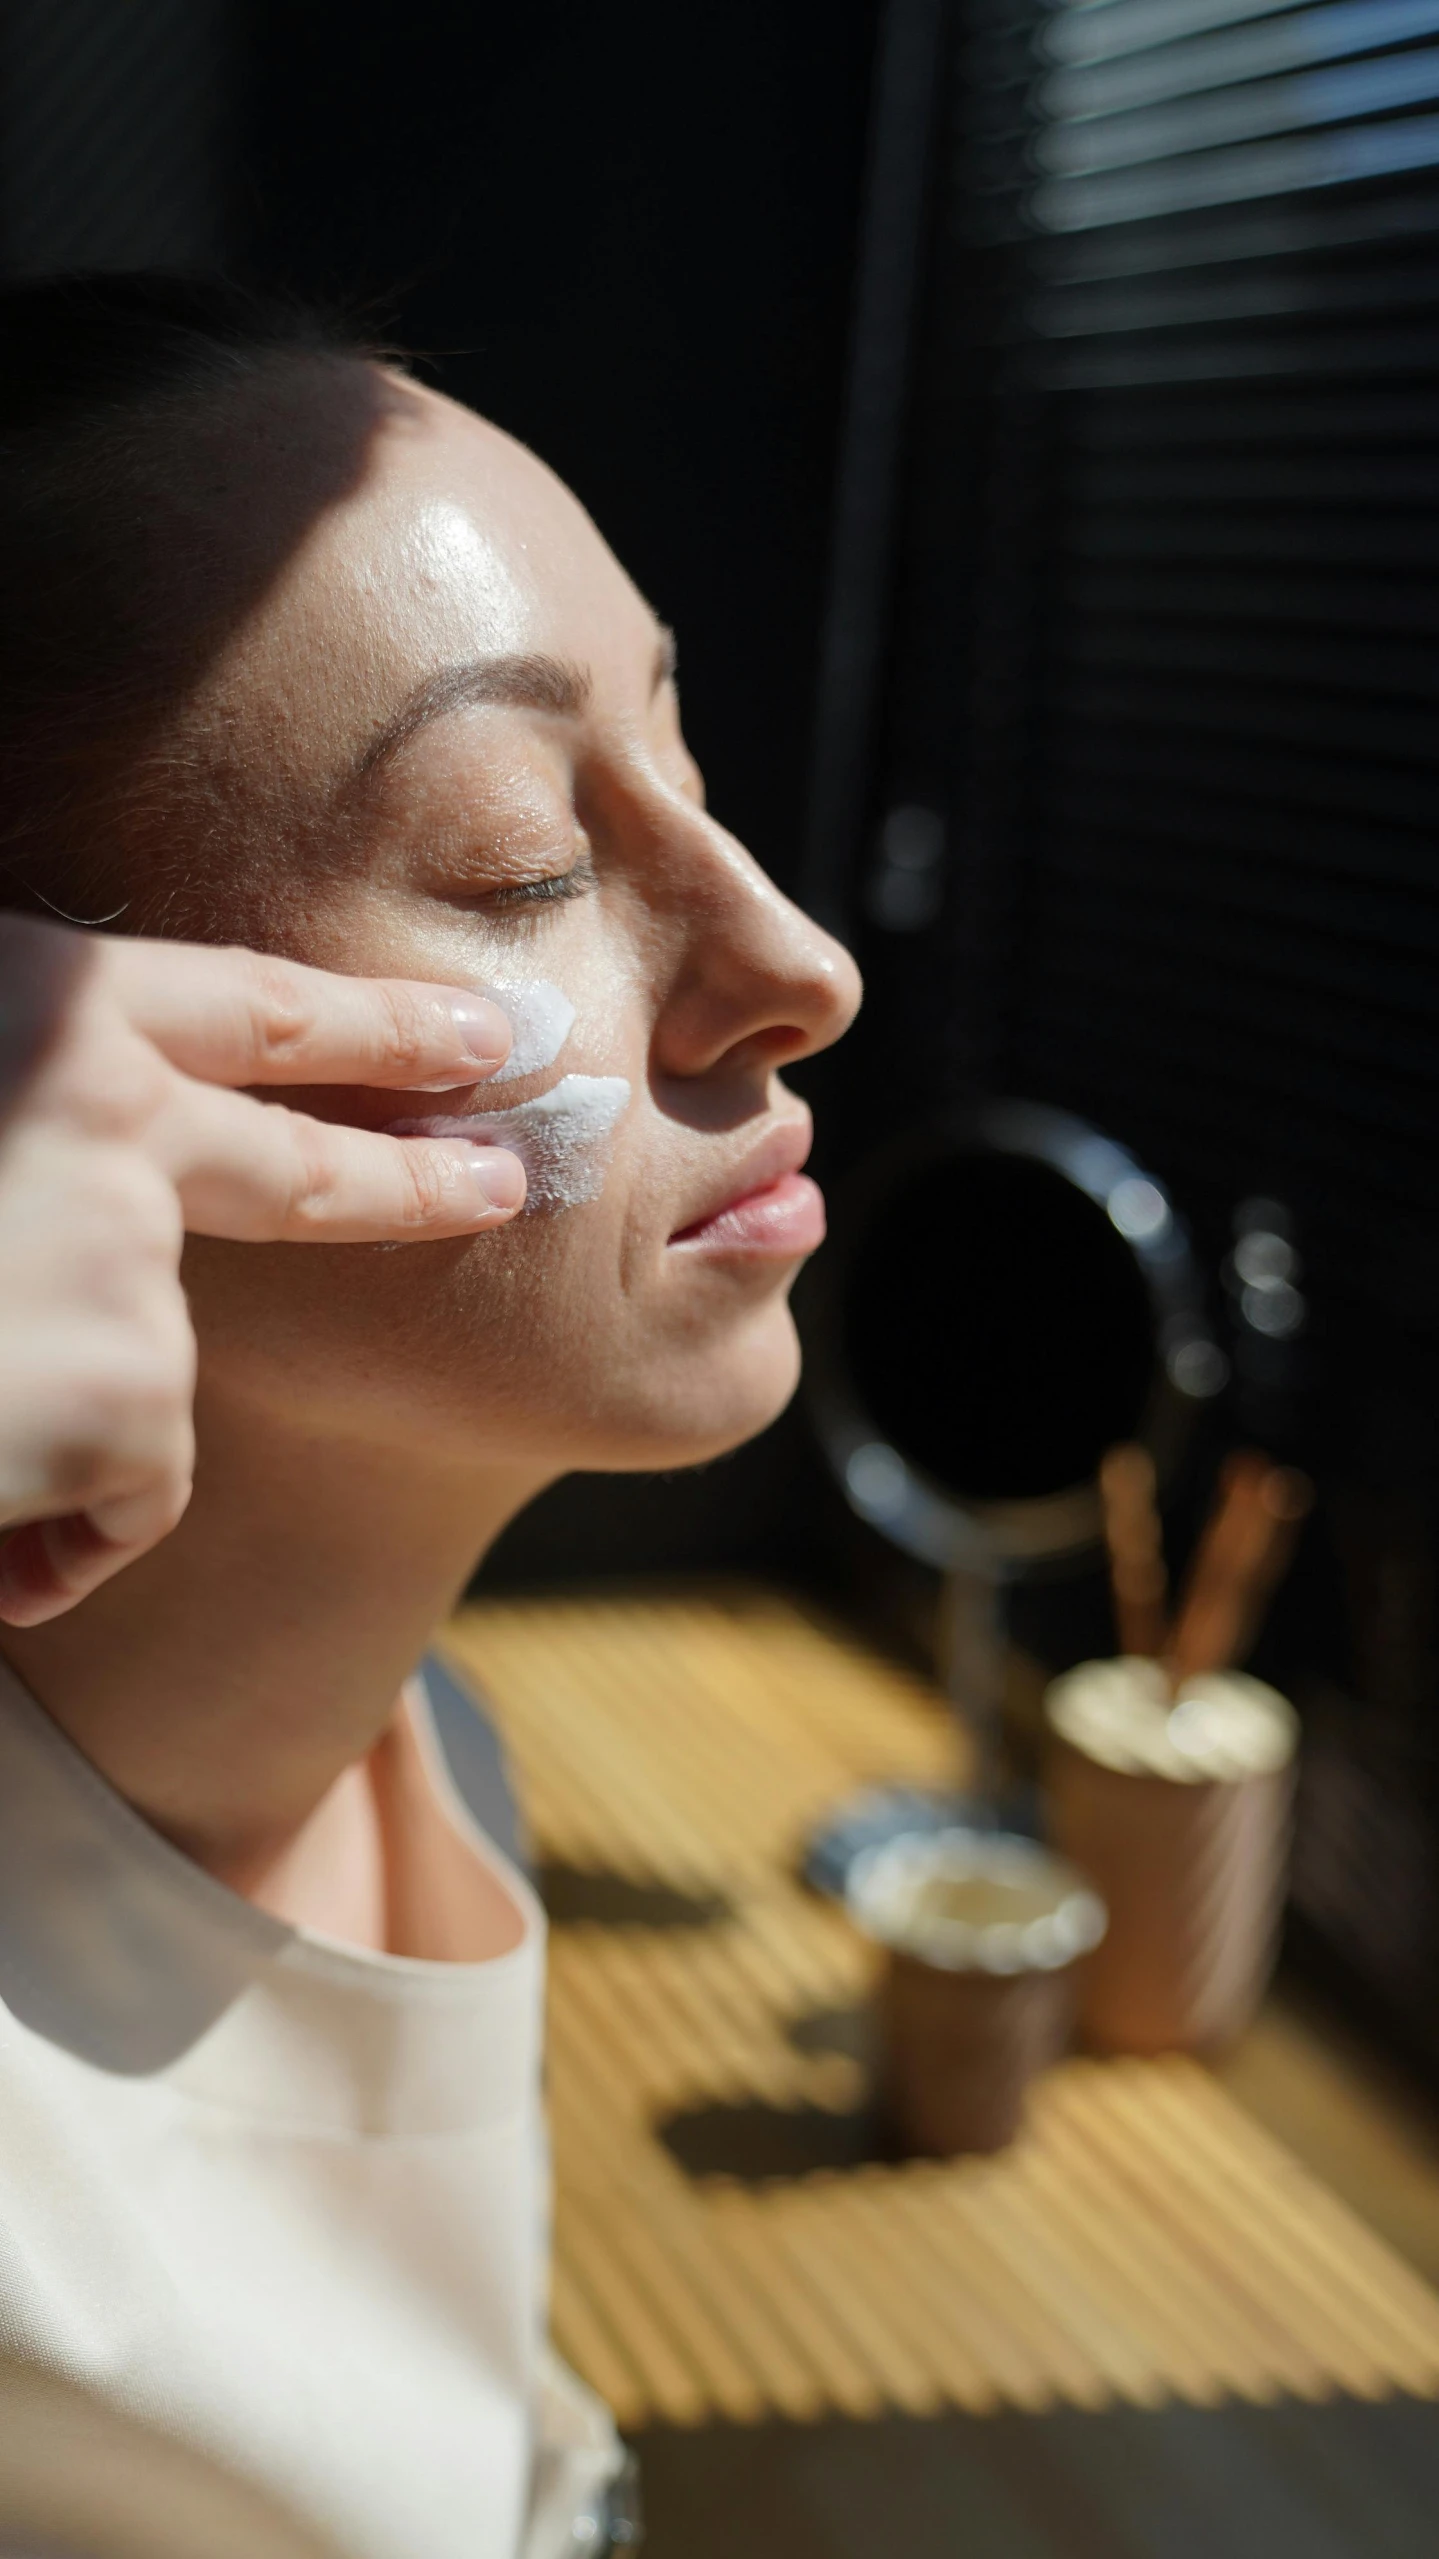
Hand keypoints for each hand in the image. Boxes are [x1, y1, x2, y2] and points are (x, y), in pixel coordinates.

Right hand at [0, 920, 524, 1624]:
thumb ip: (24, 1098)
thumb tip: (127, 1146)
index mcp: (40, 1004)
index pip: (248, 1004)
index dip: (373, 1020)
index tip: (482, 1027)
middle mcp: (107, 1106)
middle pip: (296, 1162)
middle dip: (413, 1176)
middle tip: (507, 1177)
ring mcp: (130, 1248)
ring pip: (138, 1384)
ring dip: (44, 1440)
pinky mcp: (136, 1392)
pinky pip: (121, 1494)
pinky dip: (43, 1540)